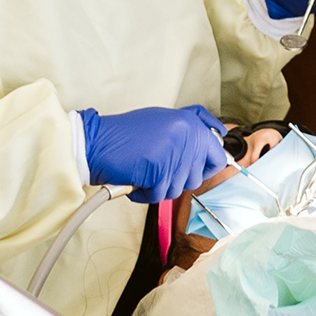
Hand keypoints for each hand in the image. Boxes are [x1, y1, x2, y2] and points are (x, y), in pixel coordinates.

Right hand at [78, 104, 227, 202]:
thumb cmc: (125, 134)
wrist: (97, 142)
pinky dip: (145, 194)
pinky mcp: (161, 171)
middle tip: (160, 173)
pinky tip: (136, 179)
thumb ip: (189, 130)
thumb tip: (215, 141)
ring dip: (159, 188)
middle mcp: (187, 136)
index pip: (218, 155)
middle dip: (178, 181)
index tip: (195, 170)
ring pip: (178, 189)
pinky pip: (159, 195)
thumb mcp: (164, 120)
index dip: (206, 167)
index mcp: (190, 122)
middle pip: (197, 177)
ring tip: (145, 172)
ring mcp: (175, 153)